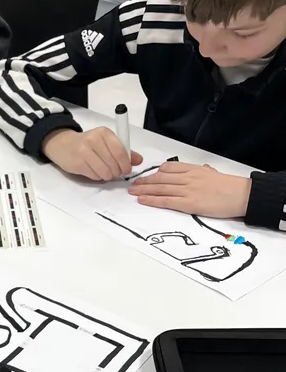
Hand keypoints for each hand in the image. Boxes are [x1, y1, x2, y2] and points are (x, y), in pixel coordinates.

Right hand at [43, 127, 142, 180]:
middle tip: (115, 173)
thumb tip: (139, 160)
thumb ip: (123, 151)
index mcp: (104, 133)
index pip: (120, 151)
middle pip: (113, 164)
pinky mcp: (77, 163)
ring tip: (104, 172)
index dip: (126, 164)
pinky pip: (94, 175)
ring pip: (104, 172)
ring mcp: (84, 151)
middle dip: (116, 172)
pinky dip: (97, 177)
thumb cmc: (88, 144)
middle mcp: (94, 140)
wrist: (63, 144)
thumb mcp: (106, 142)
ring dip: (107, 176)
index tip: (127, 170)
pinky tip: (94, 171)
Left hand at [128, 161, 251, 217]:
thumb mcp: (213, 173)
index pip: (169, 168)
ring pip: (160, 189)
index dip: (155, 173)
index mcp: (193, 169)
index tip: (147, 176)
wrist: (240, 195)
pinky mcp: (188, 203)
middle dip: (145, 181)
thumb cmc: (229, 186)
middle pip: (161, 178)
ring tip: (133, 192)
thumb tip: (200, 170)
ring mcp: (187, 190)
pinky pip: (165, 201)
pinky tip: (143, 200)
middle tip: (133, 184)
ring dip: (144, 190)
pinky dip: (152, 200)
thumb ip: (203, 172)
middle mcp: (187, 178)